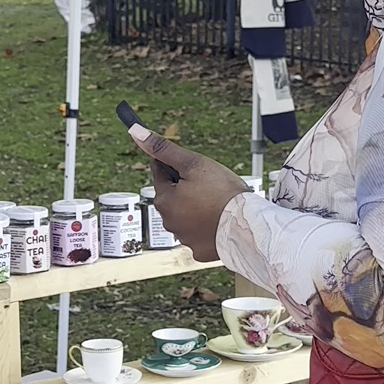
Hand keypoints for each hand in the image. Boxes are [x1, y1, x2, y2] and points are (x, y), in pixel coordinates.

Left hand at [129, 127, 247, 260]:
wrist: (246, 225)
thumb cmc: (222, 192)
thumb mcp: (193, 163)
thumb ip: (164, 149)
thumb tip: (137, 133)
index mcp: (164, 199)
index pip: (161, 173)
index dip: (177, 166)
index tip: (193, 168)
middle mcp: (168, 221)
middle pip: (172, 196)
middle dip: (186, 189)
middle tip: (210, 187)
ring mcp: (183, 238)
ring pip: (185, 216)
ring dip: (195, 209)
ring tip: (216, 204)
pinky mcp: (199, 250)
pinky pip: (199, 235)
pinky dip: (206, 228)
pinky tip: (218, 222)